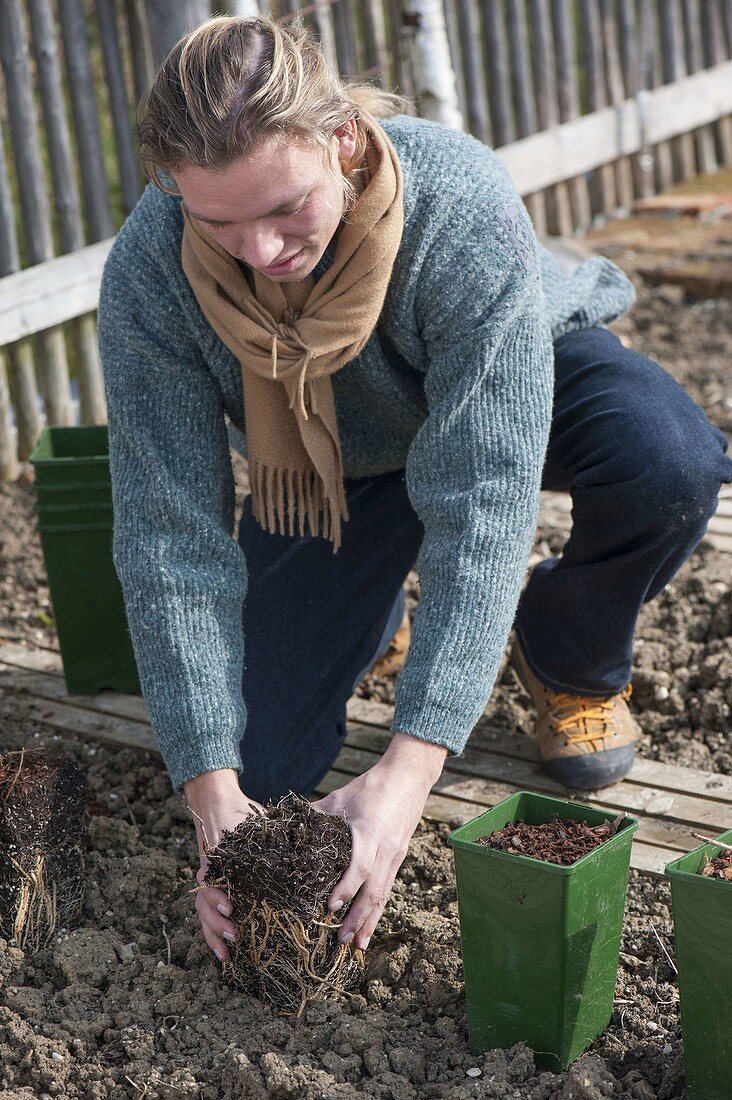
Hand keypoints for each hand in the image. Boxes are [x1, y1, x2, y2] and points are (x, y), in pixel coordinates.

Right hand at [183, 768, 264, 963]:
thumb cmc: (241, 812)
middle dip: (217, 923)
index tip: (231, 906)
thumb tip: (302, 840)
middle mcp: (210, 871)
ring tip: (228, 954)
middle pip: (204, 902)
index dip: (216, 895)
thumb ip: (270, 832)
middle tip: (236, 934)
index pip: (210, 879)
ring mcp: (209, 882)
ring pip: (203, 913)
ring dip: (213, 934)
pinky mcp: (214, 891)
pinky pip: (207, 915)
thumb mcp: (255, 820)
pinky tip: (224, 954)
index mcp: (218, 856)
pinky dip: (213, 935)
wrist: (217, 803)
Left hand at [311, 732, 445, 950]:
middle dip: (358, 918)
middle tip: (342, 941)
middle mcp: (386, 850)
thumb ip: (316, 814)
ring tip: (358, 946)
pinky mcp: (399, 857)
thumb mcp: (340, 797)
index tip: (330, 907)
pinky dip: (378, 909)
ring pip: (383, 895)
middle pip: (374, 890)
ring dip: (370, 921)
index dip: (346, 888)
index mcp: (370, 833)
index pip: (360, 867)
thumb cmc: (370, 786)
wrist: (408, 778)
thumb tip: (285, 825)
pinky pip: (388, 887)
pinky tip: (371, 924)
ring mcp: (395, 855)